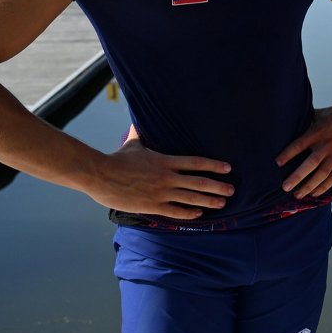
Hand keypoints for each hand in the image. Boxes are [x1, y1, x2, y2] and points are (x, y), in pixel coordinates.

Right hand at [93, 139, 233, 219]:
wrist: (100, 175)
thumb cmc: (117, 158)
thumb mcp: (134, 143)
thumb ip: (141, 132)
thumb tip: (139, 117)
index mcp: (166, 161)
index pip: (197, 163)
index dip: (214, 166)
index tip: (228, 168)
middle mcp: (167, 177)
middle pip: (199, 182)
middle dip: (218, 187)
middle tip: (232, 191)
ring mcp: (160, 192)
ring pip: (191, 199)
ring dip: (208, 202)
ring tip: (222, 204)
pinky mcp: (151, 205)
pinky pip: (174, 211)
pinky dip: (188, 213)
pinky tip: (198, 215)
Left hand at [276, 97, 331, 197]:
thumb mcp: (320, 114)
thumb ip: (306, 121)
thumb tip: (289, 123)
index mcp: (317, 132)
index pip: (299, 145)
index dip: (287, 154)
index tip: (277, 163)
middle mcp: (326, 145)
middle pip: (310, 164)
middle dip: (296, 177)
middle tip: (285, 187)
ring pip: (322, 174)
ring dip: (309, 186)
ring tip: (297, 195)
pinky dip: (324, 186)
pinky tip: (314, 193)